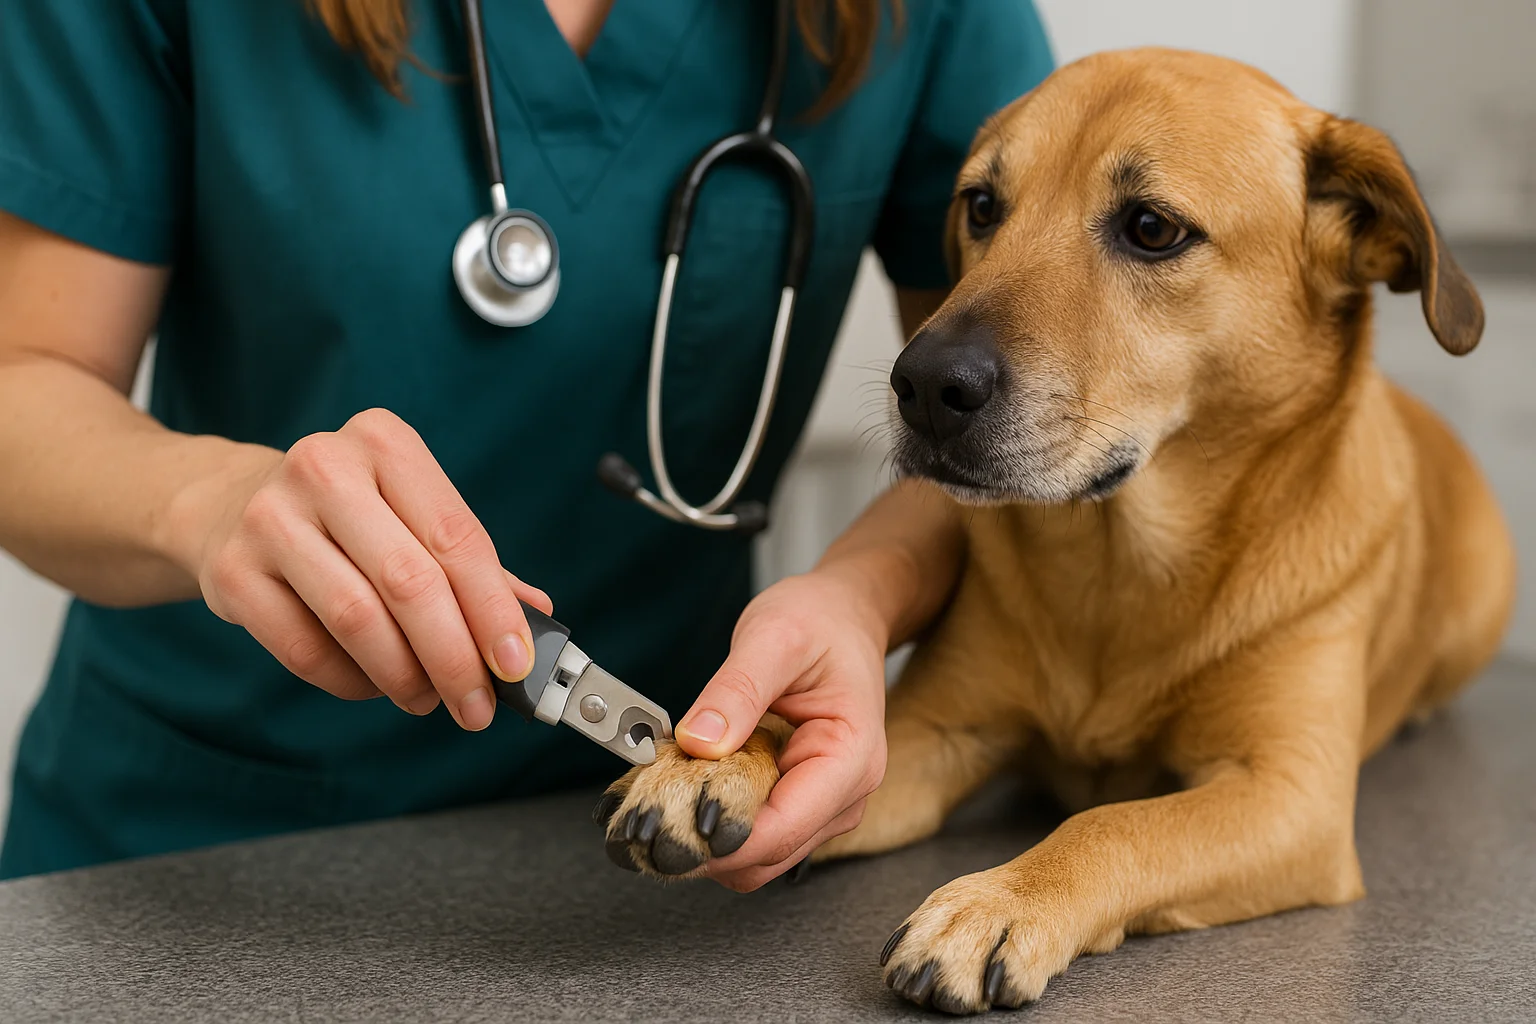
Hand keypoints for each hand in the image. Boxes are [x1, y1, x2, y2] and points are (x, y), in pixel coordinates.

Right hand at [175, 408, 549, 729]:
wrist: (228, 504)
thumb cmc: (348, 516)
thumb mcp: (409, 514)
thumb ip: (470, 563)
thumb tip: (537, 617)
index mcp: (384, 442)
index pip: (455, 536)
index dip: (492, 609)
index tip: (517, 664)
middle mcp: (324, 467)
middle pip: (409, 581)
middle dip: (453, 656)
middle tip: (476, 705)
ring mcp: (270, 518)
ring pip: (357, 619)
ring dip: (405, 676)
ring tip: (427, 698)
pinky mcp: (231, 572)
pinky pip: (306, 650)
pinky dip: (353, 682)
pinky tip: (375, 685)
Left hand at [673, 568, 888, 889]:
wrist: (842, 616)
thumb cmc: (820, 622)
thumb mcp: (774, 638)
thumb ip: (736, 690)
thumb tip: (700, 742)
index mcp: (850, 759)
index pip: (782, 830)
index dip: (718, 841)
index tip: (662, 826)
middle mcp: (842, 795)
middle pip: (765, 855)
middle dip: (702, 846)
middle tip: (641, 815)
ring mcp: (821, 805)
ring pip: (753, 856)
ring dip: (701, 838)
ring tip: (656, 797)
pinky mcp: (795, 801)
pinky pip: (748, 832)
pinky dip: (709, 822)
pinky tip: (679, 790)